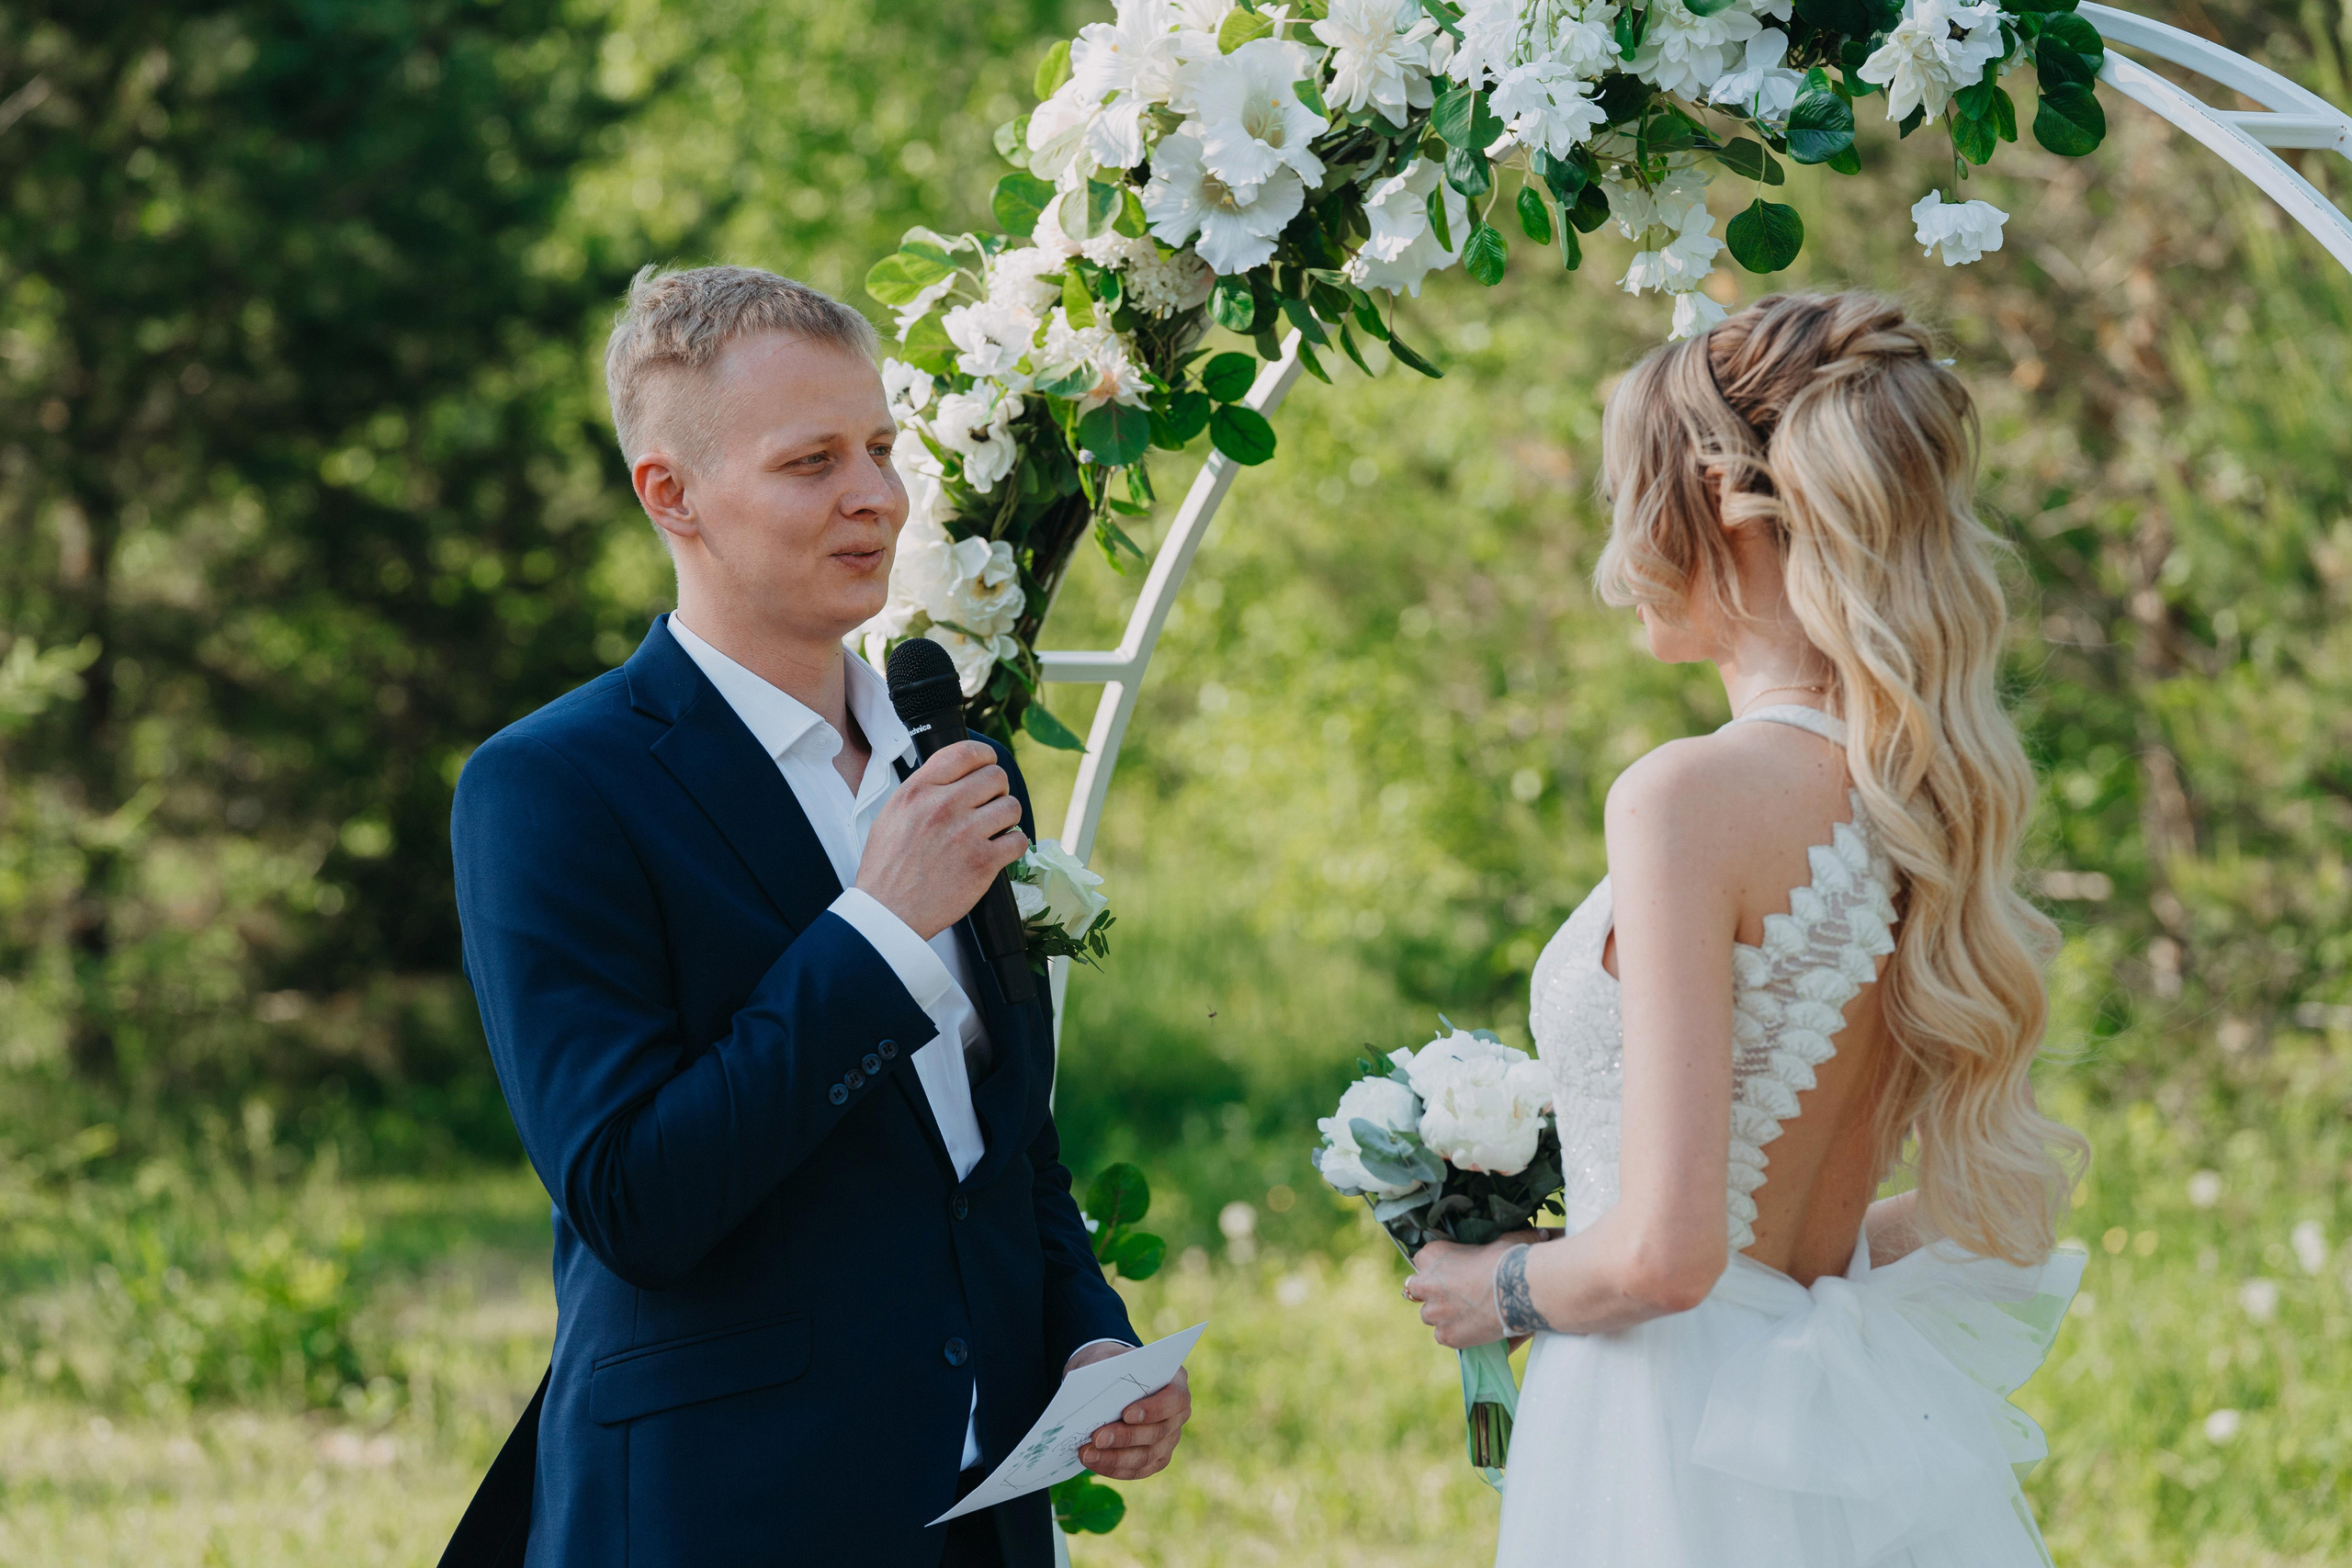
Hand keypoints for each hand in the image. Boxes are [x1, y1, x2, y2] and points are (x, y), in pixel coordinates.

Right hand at [855, 740, 1025, 938]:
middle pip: (995, 776)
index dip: (985, 756)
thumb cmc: (887, 868)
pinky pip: (1018, 840)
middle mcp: (942, 807)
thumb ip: (921, 791)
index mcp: (918, 791)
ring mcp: (965, 834)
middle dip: (997, 790)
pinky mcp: (983, 863)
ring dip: (1007, 817)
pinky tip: (999, 851)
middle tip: (989, 805)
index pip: (964, 752)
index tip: (988, 764)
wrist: (888, 912)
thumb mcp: (892, 814)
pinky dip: (1013, 846)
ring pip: (1011, 806)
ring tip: (993, 830)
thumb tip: (950, 776)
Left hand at [1065, 1342, 1188, 1480]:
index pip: (1176, 1399)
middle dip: (1125, 1437)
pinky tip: (1093, 1462)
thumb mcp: (1109, 1359)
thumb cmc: (1111, 1366)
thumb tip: (1090, 1397)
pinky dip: (1113, 1467)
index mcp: (1176, 1381)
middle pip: (1158, 1432)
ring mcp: (1169, 1439)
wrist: (1109, 1380)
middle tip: (1096, 1438)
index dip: (1153, 1409)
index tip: (1126, 1414)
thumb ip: (1107, 1374)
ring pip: (1146, 1456)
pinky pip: (1137, 1469)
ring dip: (1114, 1458)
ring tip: (1087, 1454)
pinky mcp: (1156, 1458)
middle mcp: (1178, 1414)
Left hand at [1404, 1234, 1538, 1349]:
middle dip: (1433, 1292)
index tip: (1451, 1272)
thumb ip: (1507, 1238)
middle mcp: (1426, 1283)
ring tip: (1467, 1314)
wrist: (1520, 1290)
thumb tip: (1541, 1233)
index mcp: (1432, 1255)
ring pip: (1429, 1316)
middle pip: (1418, 1290)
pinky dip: (1455, 1333)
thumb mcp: (1504, 1241)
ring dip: (1443, 1314)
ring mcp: (1435, 1312)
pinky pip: (1443, 1336)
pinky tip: (1472, 1328)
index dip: (1437, 1267)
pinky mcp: (1446, 1335)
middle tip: (1456, 1295)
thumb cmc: (1510, 1260)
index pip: (1421, 1260)